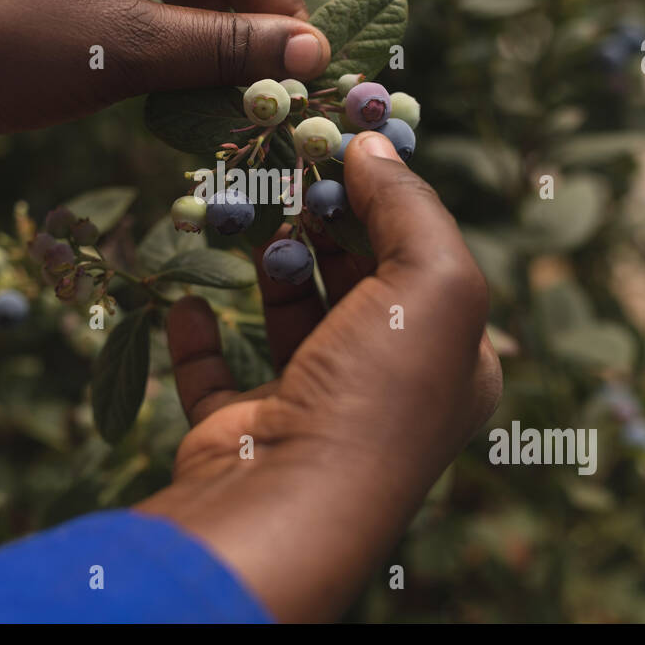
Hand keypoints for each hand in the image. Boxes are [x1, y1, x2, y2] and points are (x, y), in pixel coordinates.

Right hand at [137, 131, 502, 621]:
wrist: (286, 501)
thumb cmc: (379, 391)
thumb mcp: (431, 283)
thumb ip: (407, 206)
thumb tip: (371, 144)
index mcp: (451, 362)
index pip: (426, 263)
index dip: (390, 202)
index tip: (347, 150)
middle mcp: (386, 388)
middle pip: (356, 283)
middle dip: (327, 225)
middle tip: (292, 169)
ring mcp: (311, 410)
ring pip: (291, 319)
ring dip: (272, 264)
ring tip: (251, 216)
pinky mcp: (243, 429)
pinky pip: (216, 371)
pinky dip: (201, 332)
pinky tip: (192, 299)